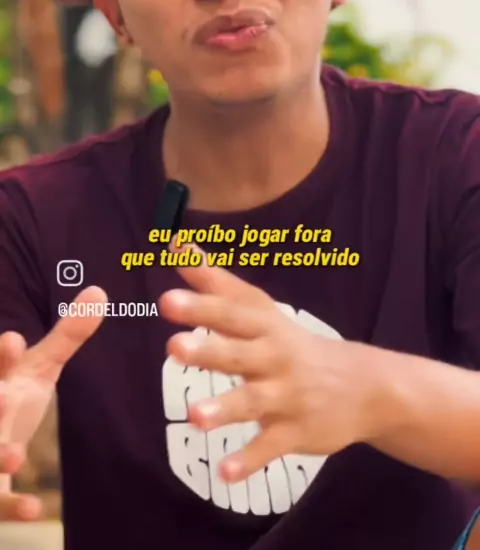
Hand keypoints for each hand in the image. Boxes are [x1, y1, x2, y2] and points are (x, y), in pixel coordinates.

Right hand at [0, 285, 105, 519]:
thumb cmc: (9, 402)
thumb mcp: (36, 369)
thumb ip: (66, 335)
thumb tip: (99, 291)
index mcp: (0, 380)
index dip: (2, 355)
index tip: (14, 342)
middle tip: (1, 395)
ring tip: (15, 456)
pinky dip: (11, 506)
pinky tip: (34, 509)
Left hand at [159, 243, 388, 483]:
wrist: (363, 386)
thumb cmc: (293, 343)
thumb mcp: (261, 310)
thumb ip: (215, 282)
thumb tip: (174, 245)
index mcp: (264, 327)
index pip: (232, 312)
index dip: (201, 305)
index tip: (167, 300)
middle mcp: (275, 358)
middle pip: (239, 353)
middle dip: (209, 350)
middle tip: (175, 347)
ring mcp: (287, 397)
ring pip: (253, 403)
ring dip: (224, 409)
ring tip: (194, 416)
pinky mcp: (296, 432)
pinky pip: (270, 447)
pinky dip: (249, 461)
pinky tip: (224, 472)